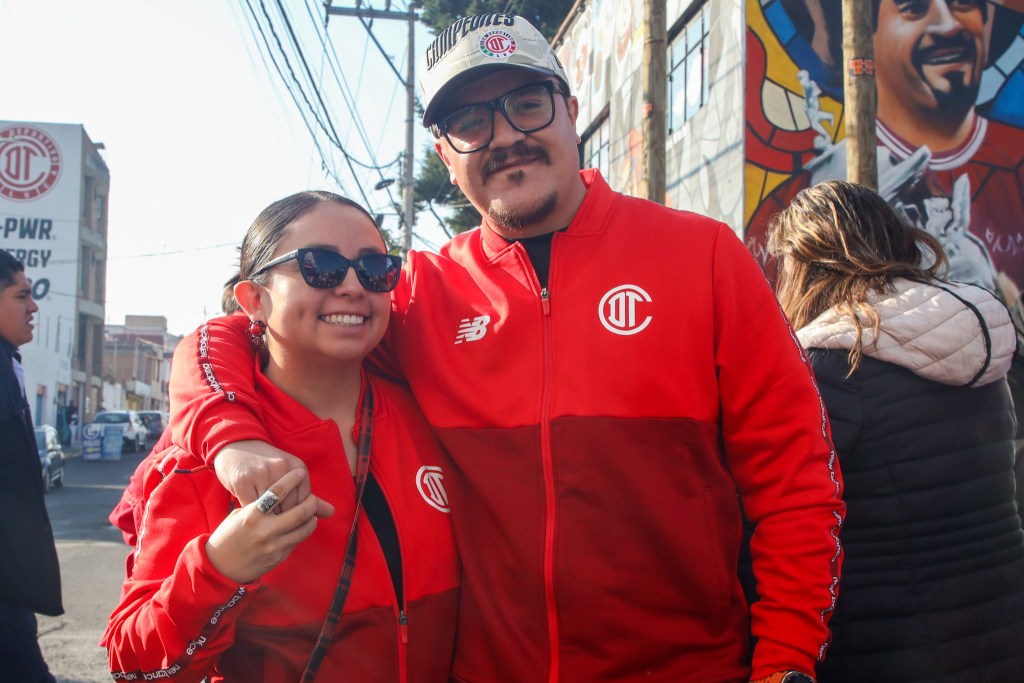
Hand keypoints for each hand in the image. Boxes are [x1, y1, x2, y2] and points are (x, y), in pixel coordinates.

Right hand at [206, 469, 319, 583]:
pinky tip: (302, 526)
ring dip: (312, 518)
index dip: (291, 480)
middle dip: (311, 502)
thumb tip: (283, 493)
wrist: (220, 566)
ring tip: (311, 512)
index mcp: (252, 515)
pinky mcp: (278, 557)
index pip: (277, 492)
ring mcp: (273, 545)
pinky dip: (302, 532)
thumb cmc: (229, 534)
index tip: (299, 473)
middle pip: (298, 512)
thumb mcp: (240, 515)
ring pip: (303, 529)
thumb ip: (260, 505)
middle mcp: (264, 530)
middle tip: (312, 497)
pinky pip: (297, 541)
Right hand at [213, 440, 333, 517]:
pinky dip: (254, 516)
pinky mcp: (243, 482)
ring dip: (270, 521)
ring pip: (271, 508)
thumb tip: (332, 512)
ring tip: (268, 526)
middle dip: (285, 520)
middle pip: (290, 506)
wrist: (235, 448)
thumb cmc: (266, 465)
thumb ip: (307, 496)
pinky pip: (252, 507)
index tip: (292, 521)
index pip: (306, 500)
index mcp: (297, 465)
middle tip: (279, 527)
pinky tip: (254, 519)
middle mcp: (281, 467)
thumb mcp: (288, 474)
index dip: (300, 515)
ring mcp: (261, 474)